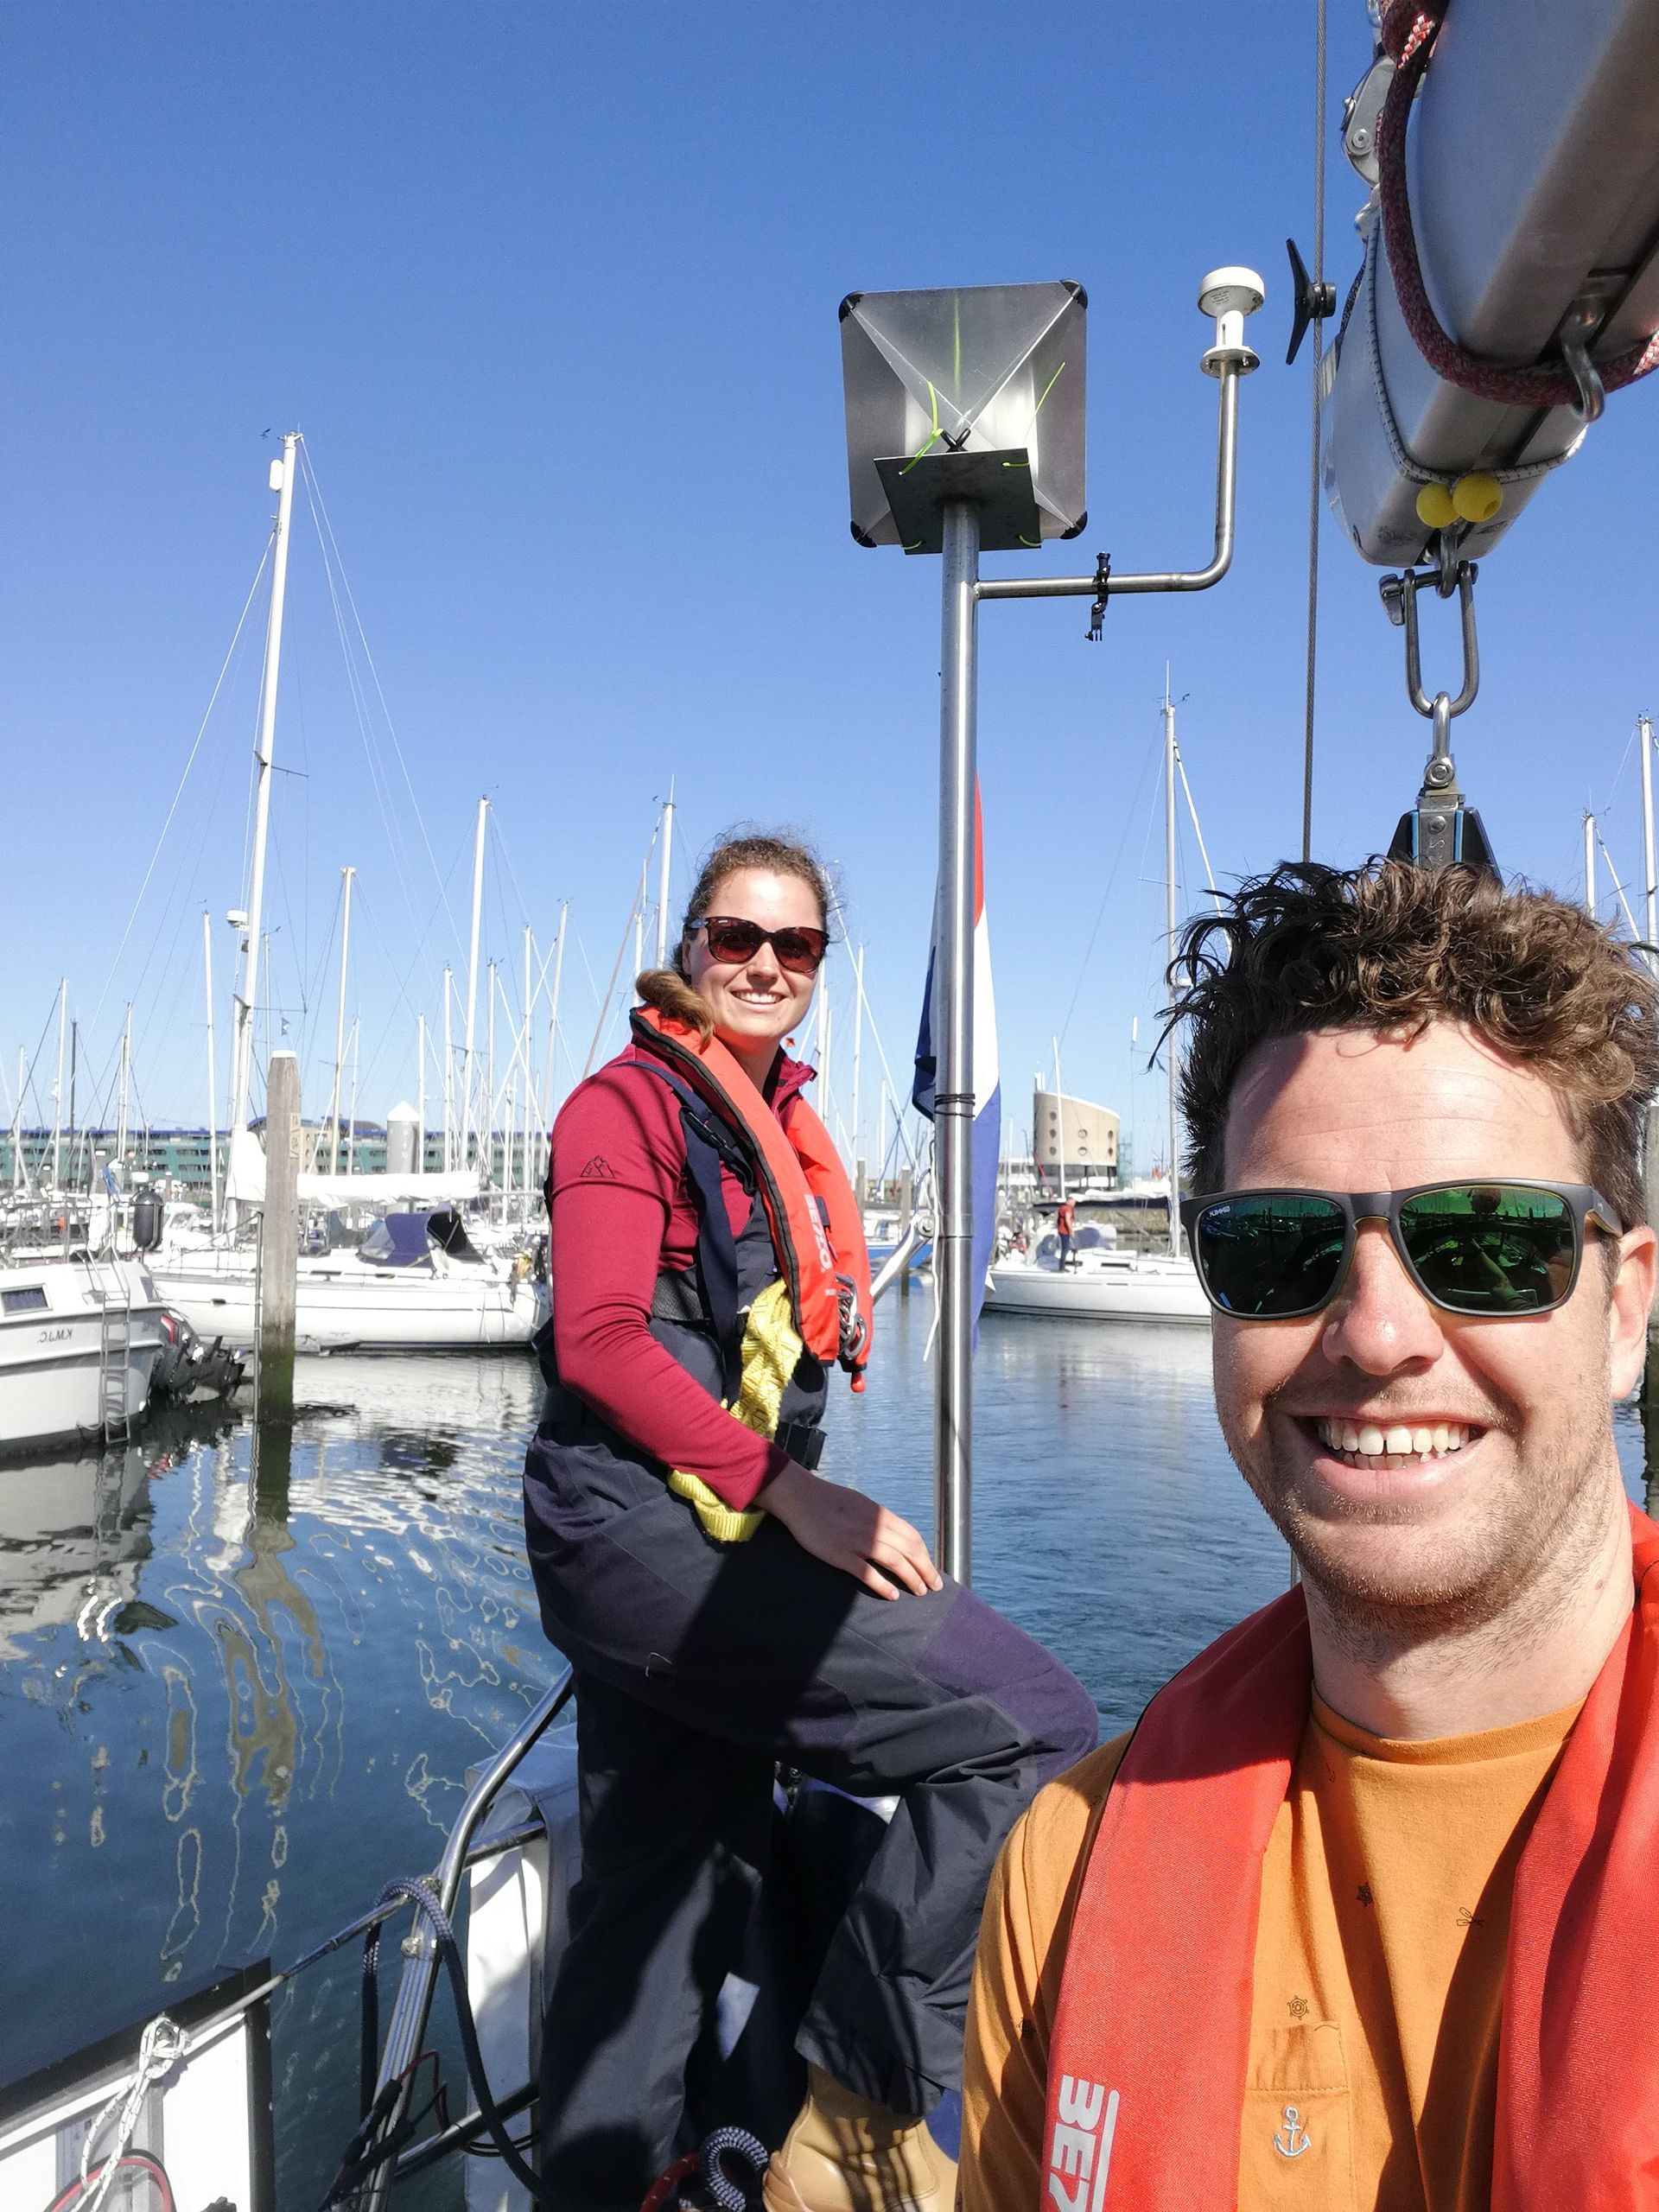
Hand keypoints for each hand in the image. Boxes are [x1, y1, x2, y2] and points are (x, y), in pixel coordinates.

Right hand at [759, 1463, 943, 1599]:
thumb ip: (878, 1519)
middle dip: (926, 1570)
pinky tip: (892, 1595)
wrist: (801, 1497)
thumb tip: (894, 1535)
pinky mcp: (841, 1555)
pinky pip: (868, 1573)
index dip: (925, 1555)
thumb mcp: (861, 1504)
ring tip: (919, 1591)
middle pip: (909, 1551)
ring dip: (911, 1579)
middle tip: (934, 1586)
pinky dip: (883, 1586)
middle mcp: (874, 1527)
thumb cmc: (830, 1499)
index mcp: (880, 1514)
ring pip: (895, 1562)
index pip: (912, 1536)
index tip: (931, 1568)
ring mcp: (858, 1541)